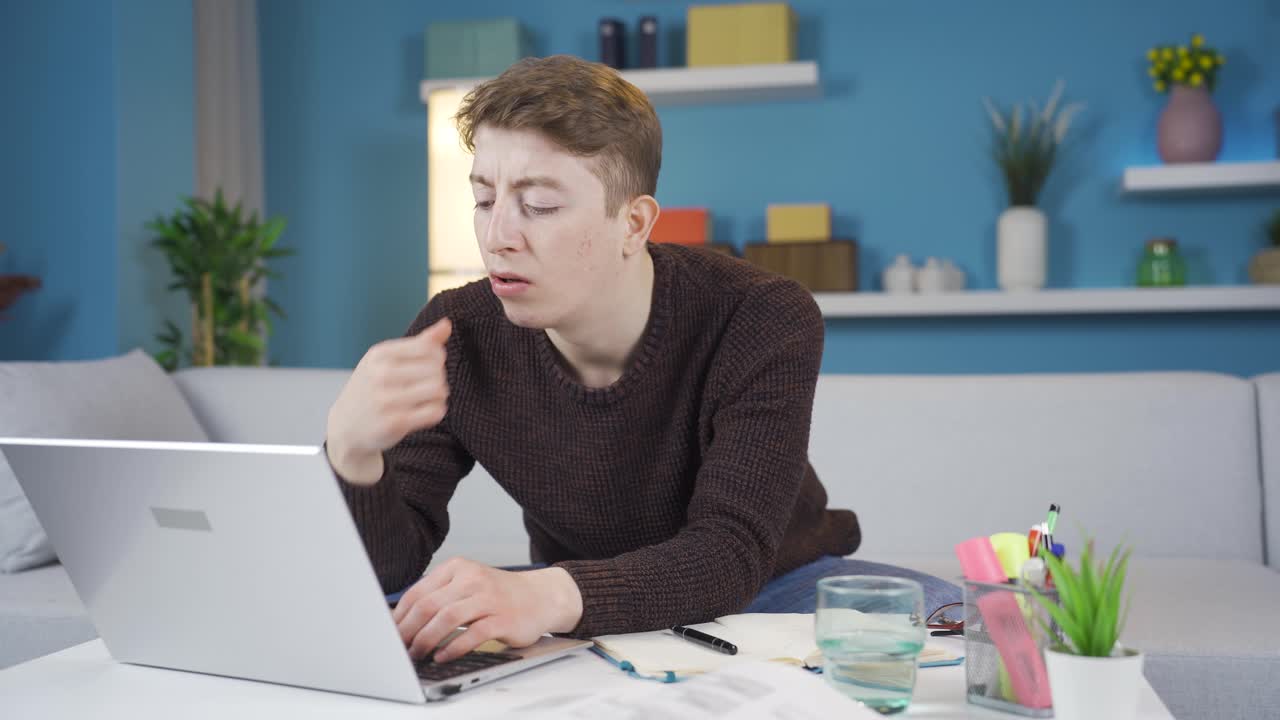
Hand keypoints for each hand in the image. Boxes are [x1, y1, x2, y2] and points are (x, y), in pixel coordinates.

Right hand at [325, 317, 451, 484]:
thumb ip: (420, 343)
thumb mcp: (386, 360)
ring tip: (429, 397)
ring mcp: (387, 400)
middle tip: (428, 384)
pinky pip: (435, 412)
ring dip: (440, 395)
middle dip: (439, 376)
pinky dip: (436, 411)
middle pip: (436, 369)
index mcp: (380, 354)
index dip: (438, 356)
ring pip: (439, 390)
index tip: (430, 365)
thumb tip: (447, 324)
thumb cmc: (371, 388)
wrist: (346, 425)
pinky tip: (425, 411)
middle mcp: (381, 375)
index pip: (428, 347)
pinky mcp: (395, 423)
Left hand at [391, 558, 583, 662]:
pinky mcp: (503, 618)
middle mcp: (472, 579)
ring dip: (426, 640)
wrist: (541, 596)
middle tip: (398, 649)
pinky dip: (453, 648)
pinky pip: (472, 634)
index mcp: (458, 568)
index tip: (388, 635)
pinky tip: (442, 657)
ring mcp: (488, 598)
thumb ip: (440, 596)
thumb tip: (402, 622)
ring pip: (446, 618)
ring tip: (416, 655)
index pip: (417, 592)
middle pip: (428, 605)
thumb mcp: (467, 584)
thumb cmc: (498, 595)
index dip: (399, 616)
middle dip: (407, 631)